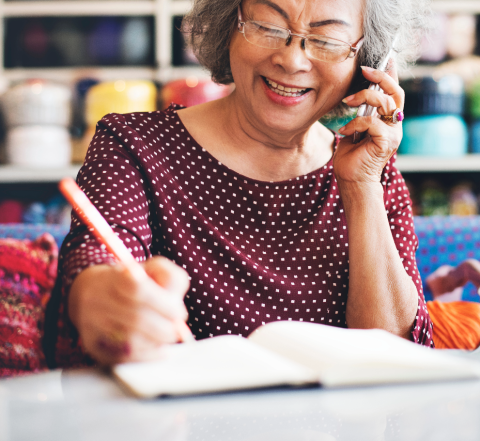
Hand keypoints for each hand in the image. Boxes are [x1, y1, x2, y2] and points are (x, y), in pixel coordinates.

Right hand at [68, 256, 189, 364]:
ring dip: (157, 341)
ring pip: (131, 340)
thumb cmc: (134, 281)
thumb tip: (175, 306)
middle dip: (164, 327)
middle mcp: (97, 299)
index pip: (137, 290)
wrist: (94, 292)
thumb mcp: (154, 269)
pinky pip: (123, 357)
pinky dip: (147, 355)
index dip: (163, 304)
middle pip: (136, 318)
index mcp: (114, 276)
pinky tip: (157, 348)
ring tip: (166, 337)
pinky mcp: (92, 345)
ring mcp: (91, 323)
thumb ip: (170, 278)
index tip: (178, 311)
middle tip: (177, 330)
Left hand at [333, 63, 403, 184]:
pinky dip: (355, 123)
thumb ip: (359, 114)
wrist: (352, 181)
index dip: (391, 73)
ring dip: (364, 97)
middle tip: (364, 69)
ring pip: (386, 102)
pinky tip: (344, 131)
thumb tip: (352, 95)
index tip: (385, 57)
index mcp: (388, 120)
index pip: (394, 92)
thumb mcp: (353, 130)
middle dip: (381, 77)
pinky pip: (372, 123)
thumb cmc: (351, 157)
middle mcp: (395, 125)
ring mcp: (393, 133)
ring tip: (347, 102)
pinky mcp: (387, 142)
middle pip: (396, 92)